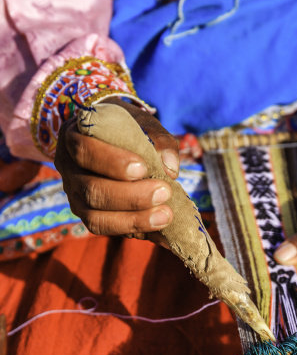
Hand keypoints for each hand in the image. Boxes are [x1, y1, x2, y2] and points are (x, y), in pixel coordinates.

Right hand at [55, 99, 179, 236]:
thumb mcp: (142, 124)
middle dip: (131, 196)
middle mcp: (68, 170)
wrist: (115, 142)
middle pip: (91, 190)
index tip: (143, 168)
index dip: (112, 162)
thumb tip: (170, 168)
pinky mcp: (88, 216)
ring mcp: (75, 196)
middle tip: (164, 192)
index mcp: (74, 138)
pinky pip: (106, 230)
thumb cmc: (128, 129)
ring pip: (95, 217)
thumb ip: (158, 139)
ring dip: (133, 219)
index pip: (84, 151)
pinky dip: (134, 230)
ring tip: (165, 215)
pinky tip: (159, 230)